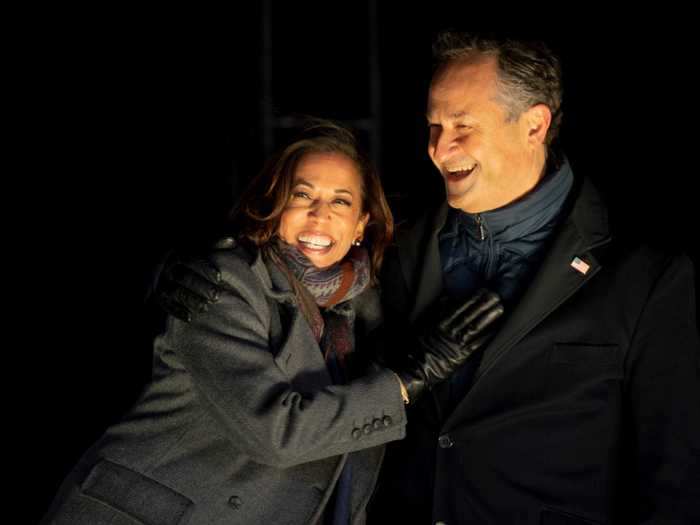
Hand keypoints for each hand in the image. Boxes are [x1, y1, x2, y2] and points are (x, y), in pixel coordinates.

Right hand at [153, 243, 226, 322]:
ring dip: (191, 300)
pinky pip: (166, 304)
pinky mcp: (159, 296)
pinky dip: (177, 311)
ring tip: (205, 307)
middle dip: (201, 287)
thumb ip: (215, 244)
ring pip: (176, 291)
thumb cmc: (188, 257)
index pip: (190, 259)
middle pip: (184, 277)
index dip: (204, 267)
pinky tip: (190, 317)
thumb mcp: (199, 248)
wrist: (160, 268)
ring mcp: (162, 283)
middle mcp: (169, 268)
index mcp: (178, 254)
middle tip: (216, 296)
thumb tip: (234, 241)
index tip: (219, 276)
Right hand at [393, 289, 503, 403]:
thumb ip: (438, 313)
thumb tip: (446, 299)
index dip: (471, 299)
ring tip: (499, 308)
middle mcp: (450, 332)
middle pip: (469, 315)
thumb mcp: (425, 326)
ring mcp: (456, 344)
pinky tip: (496, 329)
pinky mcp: (461, 356)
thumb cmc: (419, 349)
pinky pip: (476, 344)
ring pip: (474, 327)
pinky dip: (486, 336)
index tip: (482, 291)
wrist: (416, 369)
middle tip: (495, 295)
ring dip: (488, 317)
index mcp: (440, 324)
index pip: (459, 308)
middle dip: (483, 305)